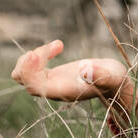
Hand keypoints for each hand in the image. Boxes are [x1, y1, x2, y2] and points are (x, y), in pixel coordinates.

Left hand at [11, 40, 127, 102]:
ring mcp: (50, 83)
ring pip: (23, 74)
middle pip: (25, 80)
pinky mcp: (51, 75)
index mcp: (63, 92)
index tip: (34, 53)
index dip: (28, 71)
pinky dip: (38, 55)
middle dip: (31, 60)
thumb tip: (86, 70)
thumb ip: (101, 75)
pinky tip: (58, 47)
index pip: (35, 87)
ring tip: (58, 46)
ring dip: (33, 56)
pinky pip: (31, 68)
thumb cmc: (113, 79)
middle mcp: (53, 90)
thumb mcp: (112, 75)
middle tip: (56, 45)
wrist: (114, 82)